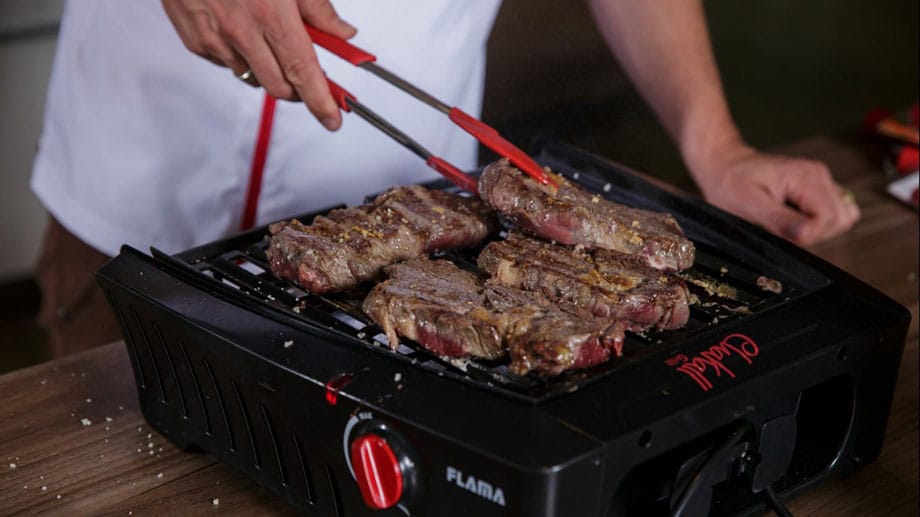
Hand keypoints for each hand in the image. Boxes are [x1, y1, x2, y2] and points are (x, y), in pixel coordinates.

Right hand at [161, 0, 355, 129]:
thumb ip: (317, 7)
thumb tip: (342, 33)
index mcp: (270, 14)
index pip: (302, 71)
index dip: (320, 101)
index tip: (332, 120)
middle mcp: (240, 31)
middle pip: (279, 87)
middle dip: (297, 90)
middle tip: (305, 75)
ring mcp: (214, 39)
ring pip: (252, 77)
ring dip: (267, 69)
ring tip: (266, 37)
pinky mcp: (195, 41)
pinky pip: (226, 64)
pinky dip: (240, 56)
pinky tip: (239, 30)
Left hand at [693, 145, 859, 245]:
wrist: (725, 167)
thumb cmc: (732, 184)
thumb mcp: (749, 205)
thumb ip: (780, 220)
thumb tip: (806, 236)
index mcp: (807, 176)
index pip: (830, 218)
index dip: (808, 235)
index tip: (782, 233)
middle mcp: (820, 176)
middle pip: (839, 220)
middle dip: (813, 233)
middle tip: (781, 228)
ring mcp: (821, 181)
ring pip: (840, 219)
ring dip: (816, 230)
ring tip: (785, 222)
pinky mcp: (818, 189)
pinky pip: (832, 214)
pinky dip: (816, 224)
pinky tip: (793, 218)